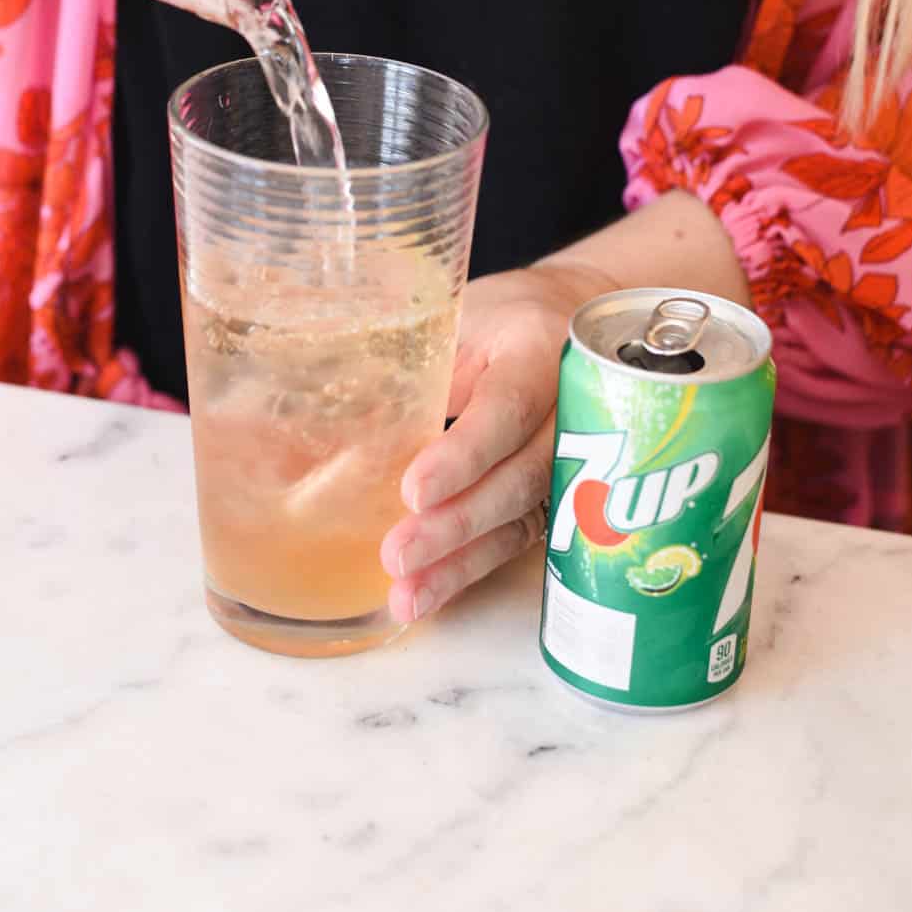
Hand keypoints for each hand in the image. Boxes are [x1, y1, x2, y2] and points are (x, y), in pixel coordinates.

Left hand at [380, 190, 749, 623]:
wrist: (571, 320)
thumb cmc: (501, 318)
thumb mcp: (459, 320)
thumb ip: (417, 369)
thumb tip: (335, 426)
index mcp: (538, 353)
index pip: (508, 410)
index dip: (465, 455)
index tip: (414, 490)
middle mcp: (571, 411)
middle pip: (520, 478)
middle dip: (458, 523)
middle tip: (397, 555)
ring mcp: (576, 459)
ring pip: (523, 518)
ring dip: (463, 561)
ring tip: (408, 593)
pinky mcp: (561, 494)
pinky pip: (519, 538)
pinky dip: (472, 569)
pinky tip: (430, 593)